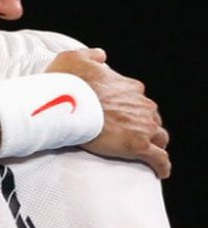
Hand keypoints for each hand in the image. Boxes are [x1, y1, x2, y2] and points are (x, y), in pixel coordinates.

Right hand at [46, 48, 169, 178]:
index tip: (118, 115)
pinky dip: (161, 165)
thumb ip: (92, 55)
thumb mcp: (74, 57)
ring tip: (144, 152)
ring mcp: (143, 125)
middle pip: (151, 117)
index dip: (130, 107)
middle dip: (144, 125)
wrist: (65, 103)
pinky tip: (159, 171)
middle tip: (128, 133)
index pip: (138, 98)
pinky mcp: (139, 145)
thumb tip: (102, 57)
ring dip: (154, 143)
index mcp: (128, 86)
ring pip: (159, 136)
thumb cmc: (67, 82)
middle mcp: (141, 103)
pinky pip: (160, 159)